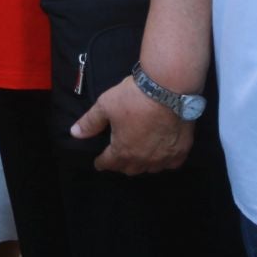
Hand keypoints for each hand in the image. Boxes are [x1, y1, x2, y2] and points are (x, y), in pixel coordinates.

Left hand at [73, 73, 194, 174]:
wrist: (168, 88)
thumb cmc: (134, 97)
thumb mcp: (105, 105)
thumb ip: (90, 122)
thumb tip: (74, 133)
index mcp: (123, 151)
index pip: (108, 163)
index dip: (101, 162)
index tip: (99, 163)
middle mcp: (144, 159)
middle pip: (129, 168)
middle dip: (121, 164)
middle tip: (117, 158)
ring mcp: (164, 157)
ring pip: (150, 168)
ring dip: (142, 164)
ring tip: (138, 156)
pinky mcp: (181, 150)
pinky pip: (171, 164)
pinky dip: (164, 162)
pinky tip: (161, 156)